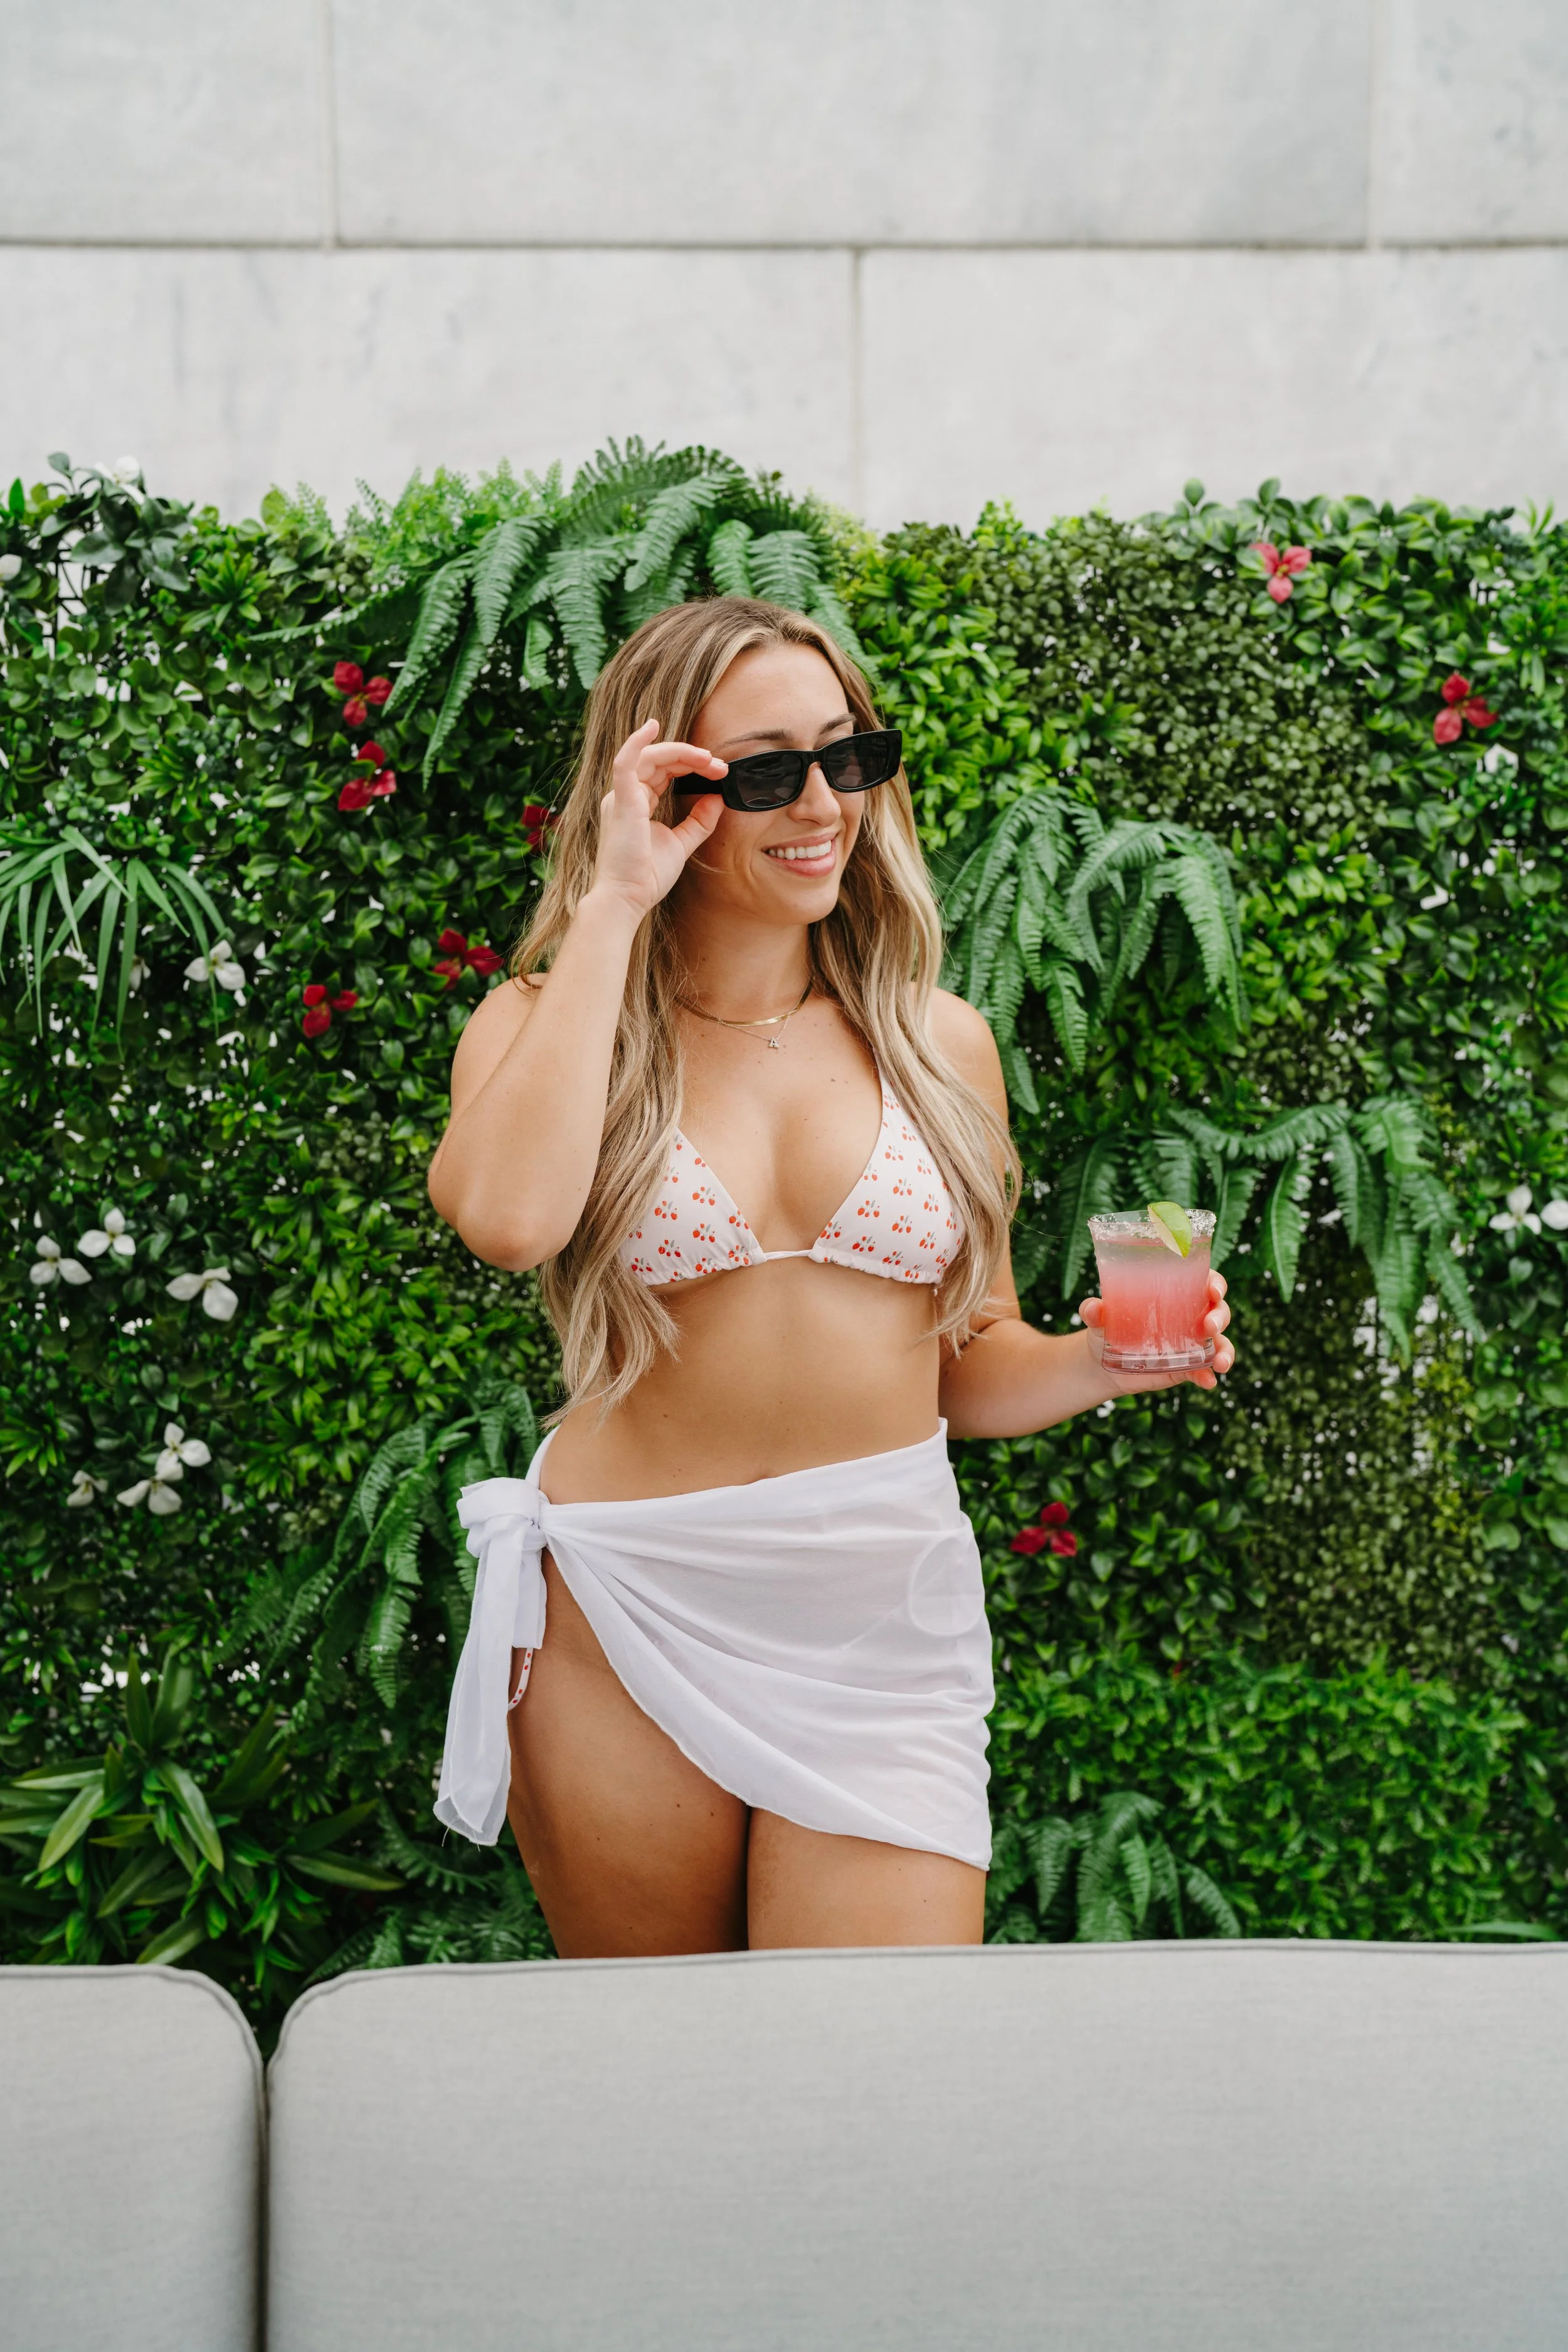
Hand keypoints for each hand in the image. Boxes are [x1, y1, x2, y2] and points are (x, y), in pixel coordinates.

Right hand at [591, 720, 725, 917]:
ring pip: (649, 757)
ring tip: (707, 758)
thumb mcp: (681, 843)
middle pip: (660, 761)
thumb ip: (699, 821)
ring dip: (680, 753)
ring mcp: (621, 796)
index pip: (665, 771)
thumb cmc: (647, 876)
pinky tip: (652, 726)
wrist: (628, 899)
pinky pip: (625, 762)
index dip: (692, 766)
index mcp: (637, 802)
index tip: (719, 772)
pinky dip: (637, 742)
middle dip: (692, 759)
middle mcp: (626, 795)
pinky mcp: (620, 801)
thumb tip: (717, 798)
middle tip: (720, 766)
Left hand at [1078, 1270, 1233, 1393]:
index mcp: (1174, 1294)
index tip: (1212, 1289)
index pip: (1204, 1281)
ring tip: (1220, 1363)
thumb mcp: (1099, 1319)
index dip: (1215, 1283)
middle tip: (1209, 1326)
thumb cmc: (1106, 1329)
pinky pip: (1204, 1370)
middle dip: (1220, 1316)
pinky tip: (1207, 1381)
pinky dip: (1208, 1376)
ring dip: (1225, 1350)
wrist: (1102, 1365)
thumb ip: (1095, 1311)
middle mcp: (1189, 1316)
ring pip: (1220, 1342)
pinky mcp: (1186, 1367)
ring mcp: (1191, 1343)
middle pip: (1218, 1310)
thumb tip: (1092, 1308)